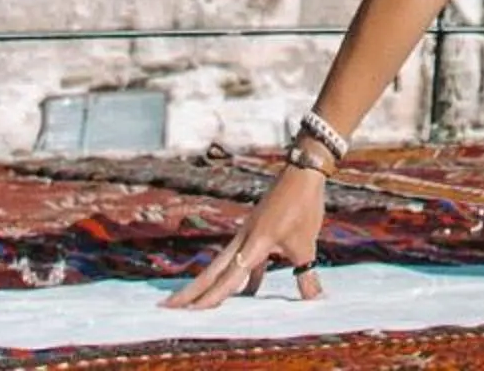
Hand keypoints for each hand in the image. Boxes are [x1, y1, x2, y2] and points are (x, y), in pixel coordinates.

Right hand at [164, 164, 326, 309]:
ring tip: (197, 303)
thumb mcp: (306, 244)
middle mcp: (244, 240)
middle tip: (168, 305)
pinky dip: (244, 277)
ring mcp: (249, 234)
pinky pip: (245, 260)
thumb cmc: (303, 206)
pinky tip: (247, 293)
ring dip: (211, 284)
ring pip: (224, 265)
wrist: (304, 171)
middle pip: (212, 271)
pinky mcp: (259, 231)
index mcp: (253, 244)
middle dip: (192, 291)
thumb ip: (306, 275)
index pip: (227, 279)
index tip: (187, 312)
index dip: (209, 298)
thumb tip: (315, 301)